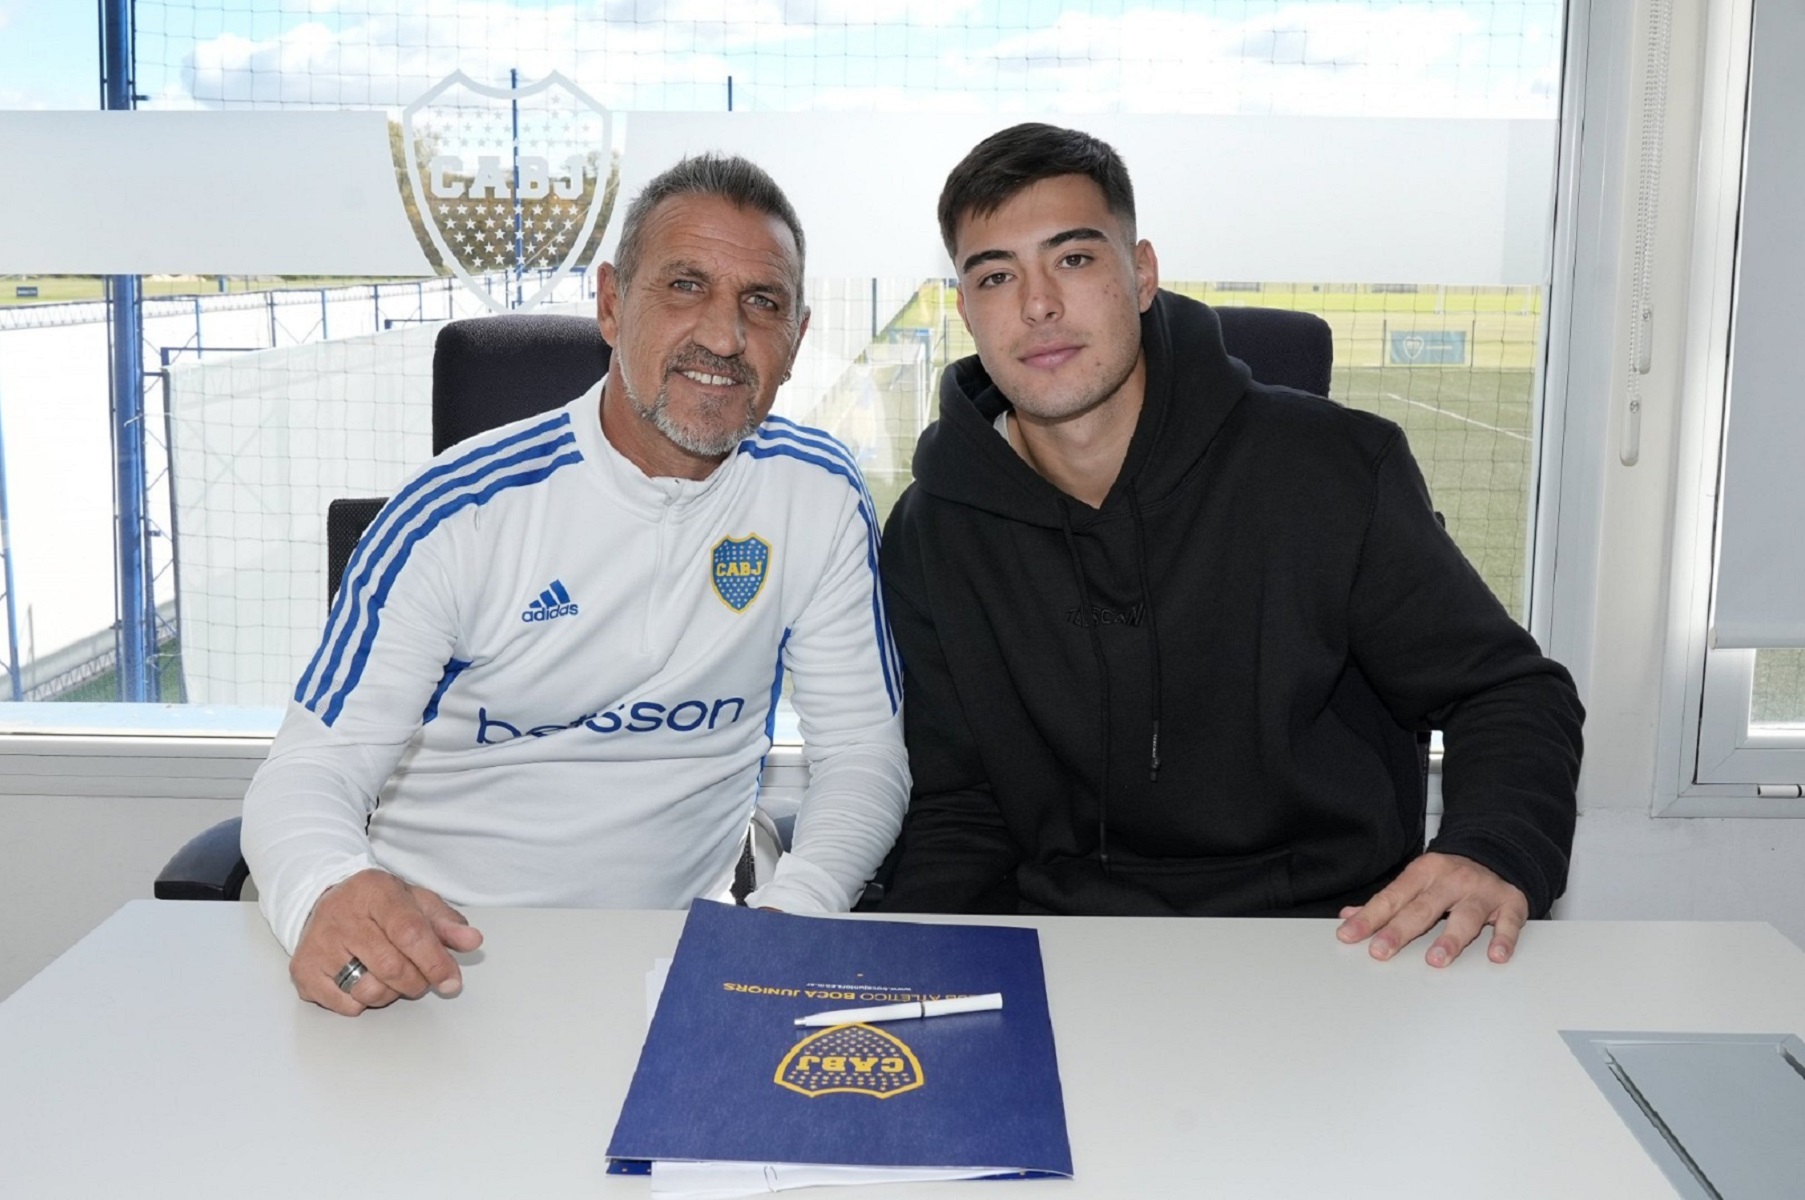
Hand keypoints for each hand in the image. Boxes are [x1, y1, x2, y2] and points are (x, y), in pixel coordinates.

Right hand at [290, 869, 483, 1015]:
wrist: (324, 900)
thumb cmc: (377, 905)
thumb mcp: (415, 902)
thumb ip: (446, 923)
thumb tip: (473, 941)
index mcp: (375, 891)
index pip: (410, 933)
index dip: (435, 962)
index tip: (452, 981)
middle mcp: (341, 916)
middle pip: (392, 967)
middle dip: (417, 981)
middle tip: (421, 978)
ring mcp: (319, 945)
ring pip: (369, 991)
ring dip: (391, 994)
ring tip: (390, 975)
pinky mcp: (303, 971)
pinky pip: (346, 1006)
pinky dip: (364, 1002)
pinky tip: (363, 979)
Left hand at [1335, 852, 1527, 966]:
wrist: (1497, 851)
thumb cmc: (1450, 875)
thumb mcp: (1417, 880)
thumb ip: (1386, 902)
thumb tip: (1349, 917)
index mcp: (1424, 872)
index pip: (1392, 897)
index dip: (1369, 917)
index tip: (1349, 935)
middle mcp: (1452, 880)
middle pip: (1423, 908)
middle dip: (1400, 930)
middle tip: (1381, 950)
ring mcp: (1482, 891)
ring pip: (1466, 916)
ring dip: (1450, 939)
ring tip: (1435, 959)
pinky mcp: (1510, 902)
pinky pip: (1509, 922)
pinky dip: (1504, 939)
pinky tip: (1496, 955)